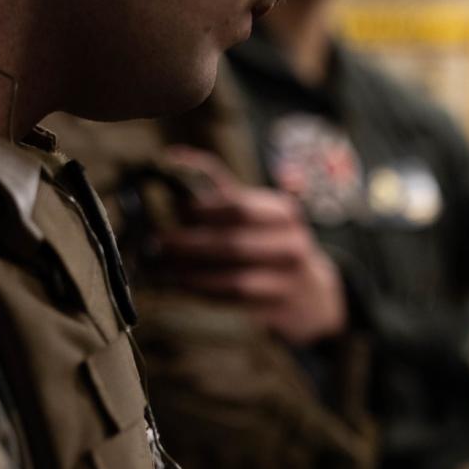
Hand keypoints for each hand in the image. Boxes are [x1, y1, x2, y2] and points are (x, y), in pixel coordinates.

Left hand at [155, 147, 347, 345]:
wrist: (309, 294)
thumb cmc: (271, 244)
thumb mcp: (257, 212)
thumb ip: (220, 188)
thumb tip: (177, 159)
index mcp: (284, 212)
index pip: (239, 207)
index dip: (204, 210)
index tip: (176, 212)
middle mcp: (292, 244)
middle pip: (233, 244)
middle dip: (190, 244)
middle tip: (159, 243)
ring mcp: (288, 280)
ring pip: (233, 278)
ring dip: (193, 273)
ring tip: (165, 268)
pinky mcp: (278, 309)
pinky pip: (234, 301)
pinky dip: (205, 293)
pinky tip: (184, 286)